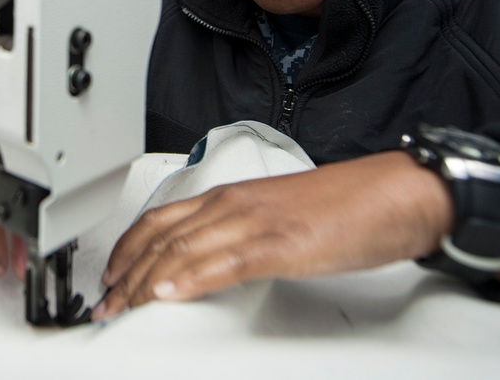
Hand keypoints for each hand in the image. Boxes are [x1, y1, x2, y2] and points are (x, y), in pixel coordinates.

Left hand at [94, 151, 452, 319]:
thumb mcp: (277, 218)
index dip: (128, 249)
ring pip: (184, 250)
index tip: (112, 277)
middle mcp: (236, 204)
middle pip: (163, 237)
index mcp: (233, 197)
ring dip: (147, 282)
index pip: (162, 219)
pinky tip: (171, 294)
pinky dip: (192, 279)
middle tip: (105, 302)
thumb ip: (241, 234)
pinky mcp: (282, 244)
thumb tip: (212, 261)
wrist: (394, 193)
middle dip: (127, 273)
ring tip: (124, 307)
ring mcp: (257, 222)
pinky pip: (226, 262)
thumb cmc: (345, 206)